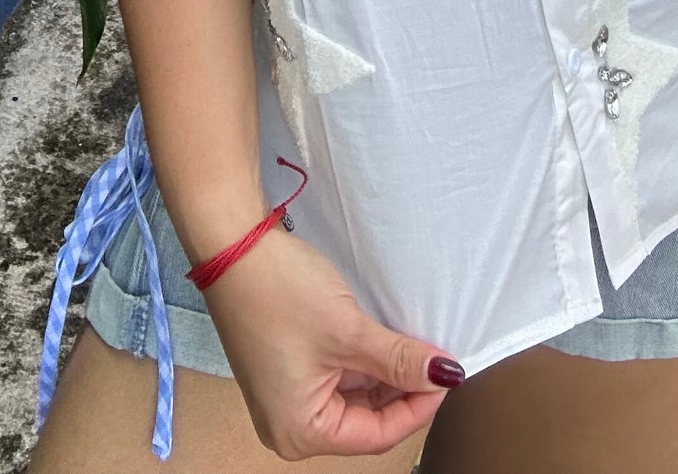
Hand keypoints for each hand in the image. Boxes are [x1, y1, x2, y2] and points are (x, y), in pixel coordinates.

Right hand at [201, 223, 458, 459]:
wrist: (231, 243)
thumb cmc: (278, 291)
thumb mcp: (348, 330)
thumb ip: (399, 360)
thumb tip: (445, 375)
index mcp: (300, 431)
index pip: (377, 434)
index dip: (418, 405)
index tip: (446, 373)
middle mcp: (290, 424)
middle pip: (366, 419)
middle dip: (402, 388)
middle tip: (435, 356)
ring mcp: (287, 395)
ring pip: (355, 395)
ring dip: (385, 372)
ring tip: (412, 343)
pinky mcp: (288, 367)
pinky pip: (337, 376)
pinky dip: (364, 360)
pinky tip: (384, 337)